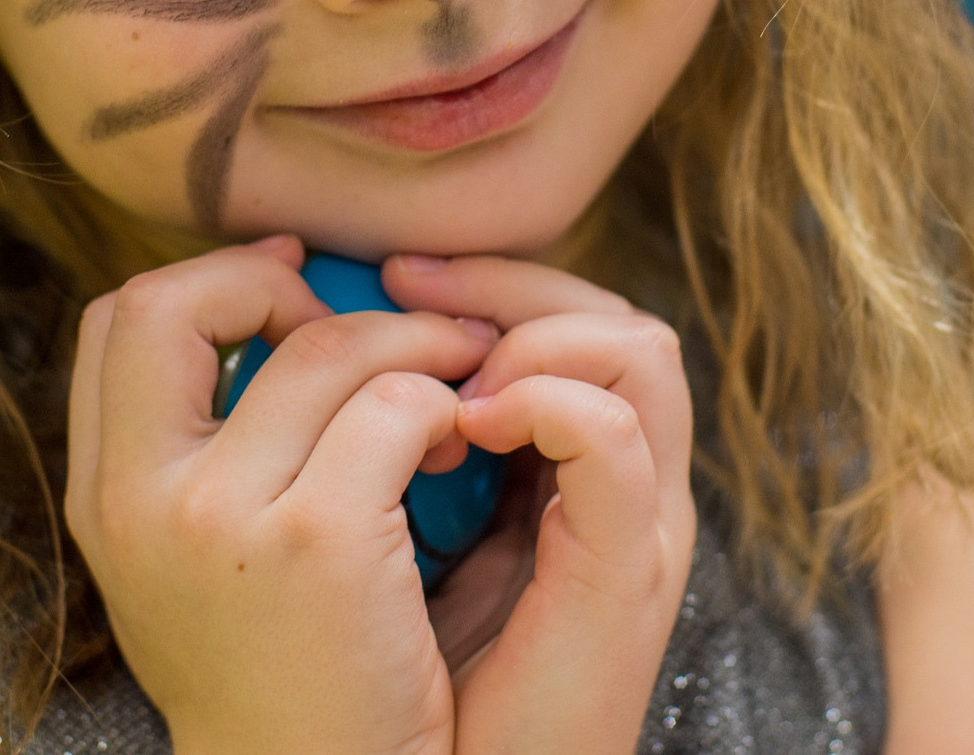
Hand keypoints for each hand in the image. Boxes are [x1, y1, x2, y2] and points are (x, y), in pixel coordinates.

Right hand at [66, 236, 496, 754]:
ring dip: (406, 346)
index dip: (210, 282)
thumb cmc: (284, 684)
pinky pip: (397, 406)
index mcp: (104, 501)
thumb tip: (258, 324)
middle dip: (275, 283)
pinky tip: (461, 448)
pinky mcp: (319, 542)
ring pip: (325, 348)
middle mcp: (141, 501)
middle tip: (362, 327)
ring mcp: (222, 517)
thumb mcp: (193, 571)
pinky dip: (443, 405)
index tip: (292, 294)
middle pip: (176, 301)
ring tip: (448, 390)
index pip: (119, 322)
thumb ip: (198, 460)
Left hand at [382, 255, 694, 754]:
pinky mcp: (633, 568)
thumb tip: (329, 351)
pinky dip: (545, 402)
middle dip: (505, 280)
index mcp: (574, 482)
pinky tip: (468, 420)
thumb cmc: (417, 699)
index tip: (387, 275)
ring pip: (638, 348)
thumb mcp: (394, 547)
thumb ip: (397, 456)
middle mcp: (626, 489)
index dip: (488, 282)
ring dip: (533, 330)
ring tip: (446, 372)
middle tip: (401, 279)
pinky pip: (614, 436)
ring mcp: (644, 528)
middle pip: (615, 317)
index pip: (574, 325)